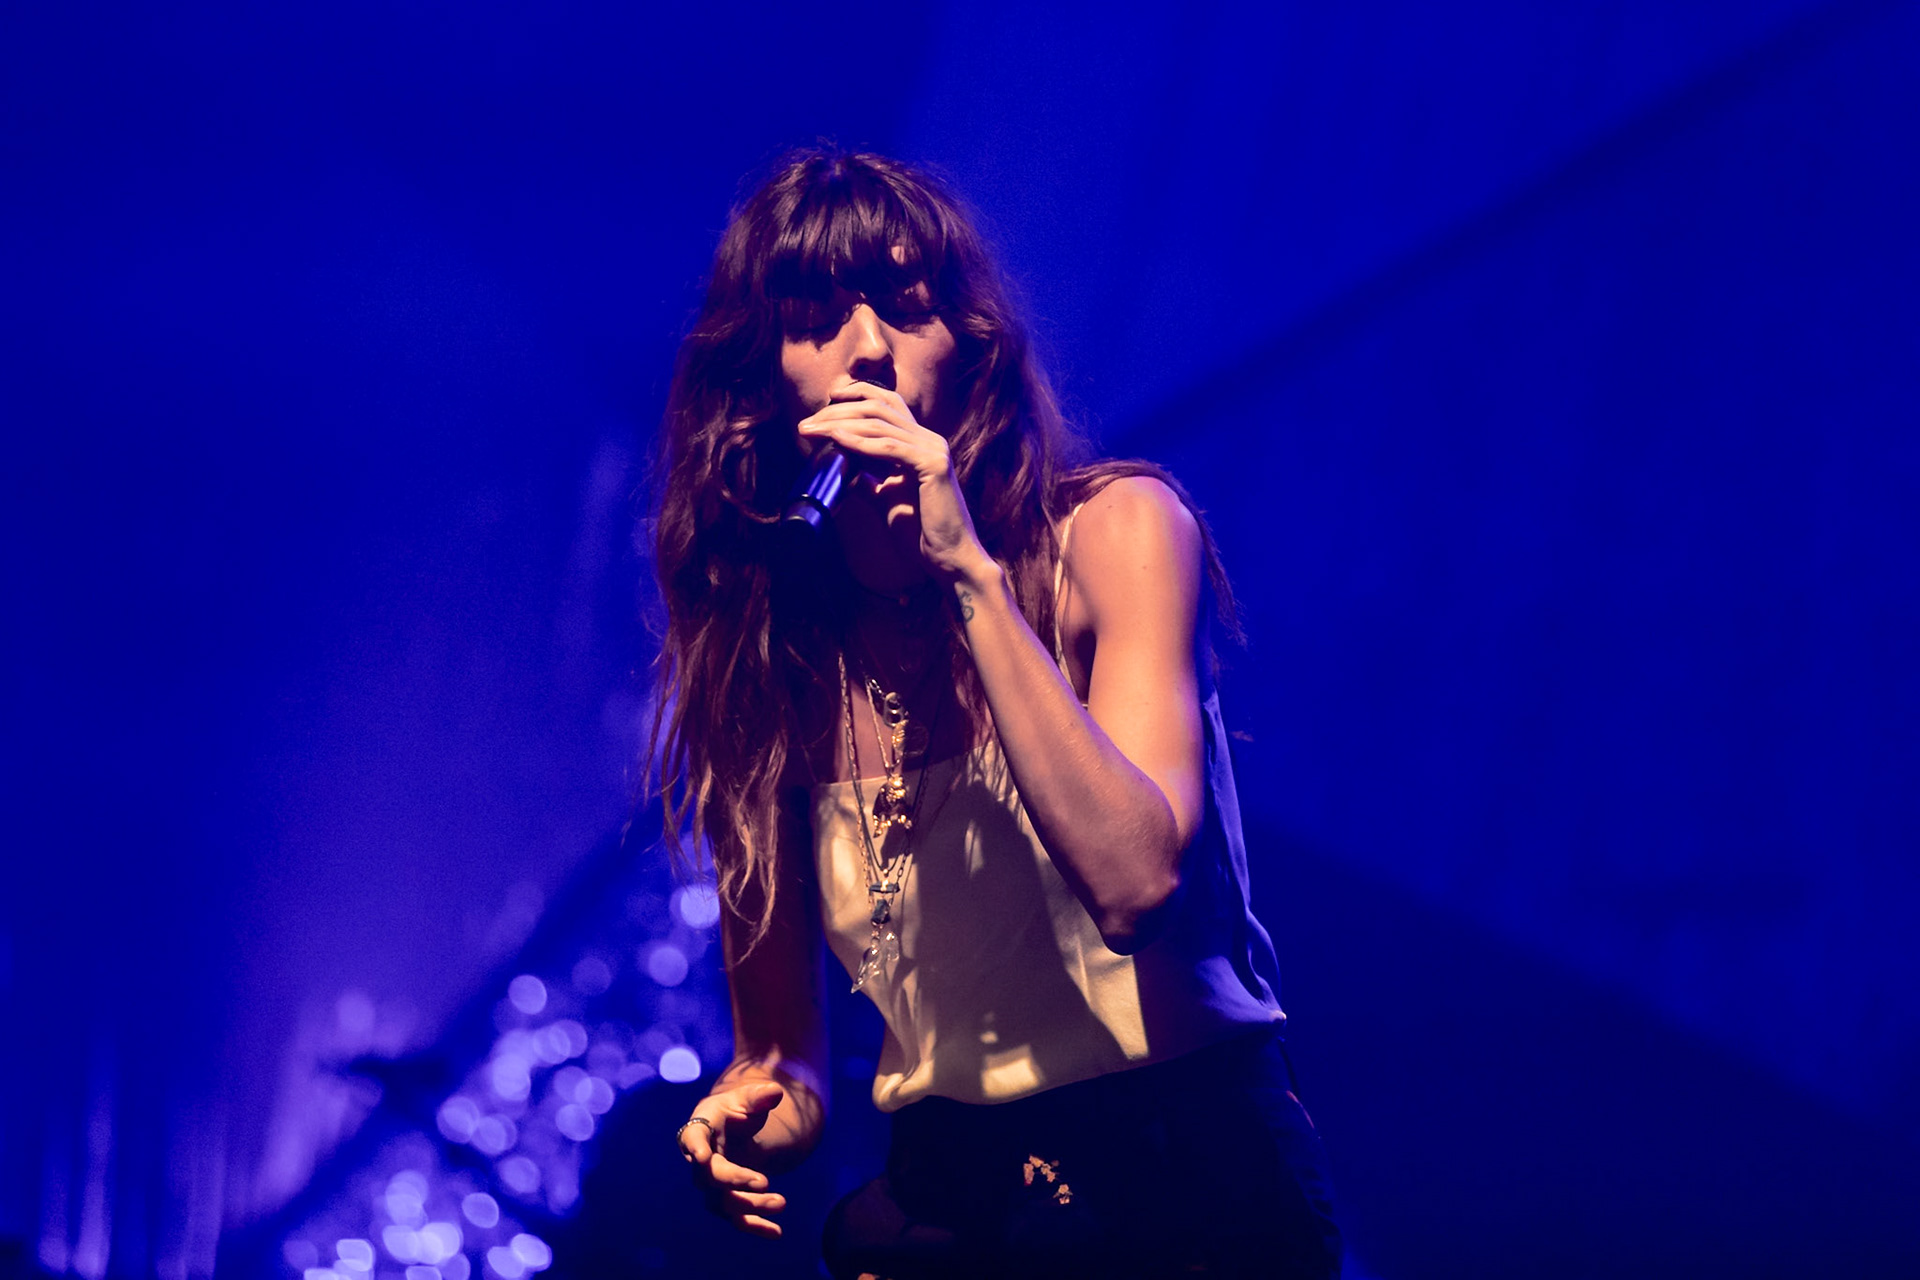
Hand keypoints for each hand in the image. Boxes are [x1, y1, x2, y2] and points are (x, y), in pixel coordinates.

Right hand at [680, 1081, 789, 1237]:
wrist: (737, 1129)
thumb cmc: (738, 1109)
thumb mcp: (749, 1098)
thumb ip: (760, 1096)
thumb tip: (774, 1093)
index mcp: (700, 1129)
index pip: (693, 1138)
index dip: (695, 1147)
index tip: (702, 1156)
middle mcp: (700, 1161)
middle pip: (710, 1177)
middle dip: (735, 1182)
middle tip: (764, 1182)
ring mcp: (712, 1184)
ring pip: (723, 1202)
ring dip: (750, 1206)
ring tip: (781, 1203)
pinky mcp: (727, 1199)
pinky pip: (736, 1218)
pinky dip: (755, 1226)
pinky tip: (776, 1233)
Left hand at [797, 383, 993, 584]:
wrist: (949, 559)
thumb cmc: (922, 533)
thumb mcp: (887, 500)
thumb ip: (869, 481)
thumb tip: (845, 473)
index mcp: (922, 443)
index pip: (889, 402)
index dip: (857, 393)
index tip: (826, 401)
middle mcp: (930, 440)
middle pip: (879, 408)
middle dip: (838, 411)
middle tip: (806, 424)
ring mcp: (934, 450)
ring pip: (880, 424)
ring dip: (839, 424)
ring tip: (811, 431)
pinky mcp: (933, 465)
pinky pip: (889, 447)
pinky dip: (859, 442)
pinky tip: (836, 439)